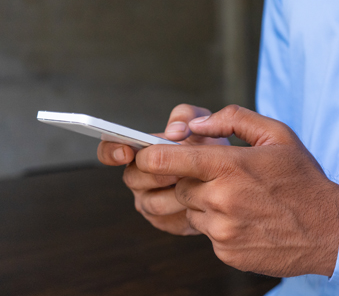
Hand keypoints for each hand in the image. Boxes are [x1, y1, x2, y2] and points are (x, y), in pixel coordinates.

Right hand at [97, 104, 228, 234]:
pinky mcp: (166, 222)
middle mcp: (138, 178)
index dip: (111, 151)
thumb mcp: (201, 123)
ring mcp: (149, 202)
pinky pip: (169, 221)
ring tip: (198, 184)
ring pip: (151, 203)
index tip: (127, 151)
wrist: (229, 176)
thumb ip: (186, 116)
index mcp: (139, 152)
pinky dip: (187, 211)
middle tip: (182, 168)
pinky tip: (202, 201)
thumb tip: (174, 131)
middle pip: (132, 178)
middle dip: (158, 173)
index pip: (109, 151)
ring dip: (176, 193)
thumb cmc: (208, 146)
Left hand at [134, 105, 338, 276]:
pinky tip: (246, 219)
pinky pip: (206, 233)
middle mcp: (222, 199)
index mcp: (232, 166)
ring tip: (240, 200)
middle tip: (222, 178)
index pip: (169, 160)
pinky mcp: (226, 251)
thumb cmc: (303, 179)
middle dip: (192, 181)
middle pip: (179, 187)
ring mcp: (223, 229)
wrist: (329, 229)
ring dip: (206, 204)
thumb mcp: (277, 135)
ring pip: (191, 211)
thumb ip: (234, 118)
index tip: (142, 155)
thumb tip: (197, 124)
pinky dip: (218, 224)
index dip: (149, 156)